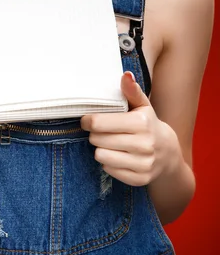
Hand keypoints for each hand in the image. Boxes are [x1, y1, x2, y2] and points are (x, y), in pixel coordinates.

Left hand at [80, 71, 178, 186]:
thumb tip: (125, 75)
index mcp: (141, 122)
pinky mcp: (140, 179)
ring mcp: (143, 164)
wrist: (168, 153)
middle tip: (100, 132)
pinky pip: (109, 169)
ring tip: (108, 143)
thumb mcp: (142, 105)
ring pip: (101, 155)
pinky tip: (117, 155)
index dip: (87, 121)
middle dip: (95, 134)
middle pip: (97, 139)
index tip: (86, 120)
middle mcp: (144, 144)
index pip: (99, 123)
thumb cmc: (148, 124)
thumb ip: (131, 90)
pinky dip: (108, 162)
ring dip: (100, 148)